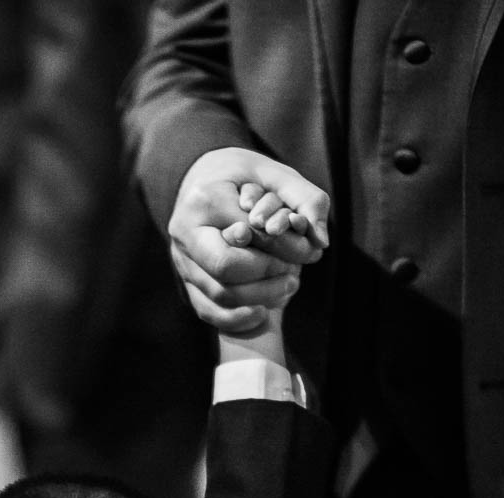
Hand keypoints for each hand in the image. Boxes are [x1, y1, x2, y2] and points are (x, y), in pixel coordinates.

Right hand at [169, 147, 329, 333]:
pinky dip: (236, 319)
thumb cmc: (243, 176)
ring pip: (218, 295)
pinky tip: (261, 311)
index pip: (245, 236)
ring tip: (288, 287)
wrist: (202, 178)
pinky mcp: (186, 279)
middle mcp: (185, 233)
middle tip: (294, 274)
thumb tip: (321, 241)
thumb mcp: (276, 173)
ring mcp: (182, 259)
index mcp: (203, 200)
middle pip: (224, 270)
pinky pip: (206, 310)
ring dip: (259, 298)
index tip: (305, 249)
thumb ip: (306, 198)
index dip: (281, 249)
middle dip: (267, 276)